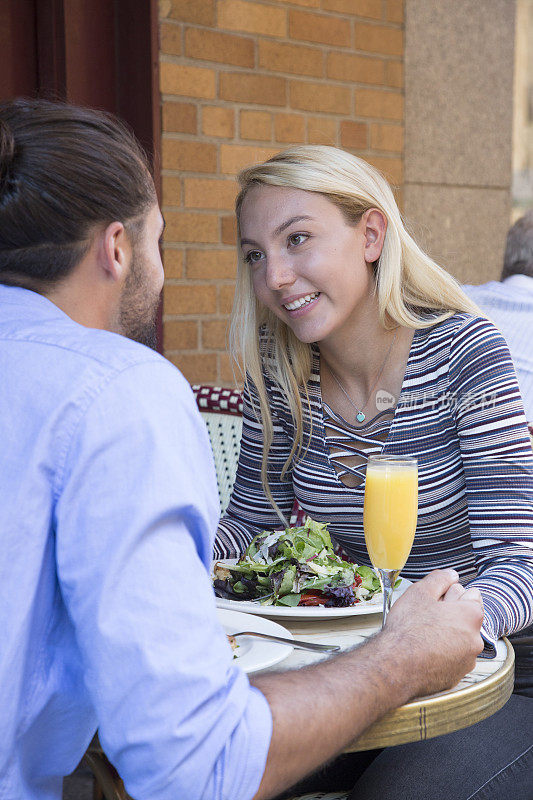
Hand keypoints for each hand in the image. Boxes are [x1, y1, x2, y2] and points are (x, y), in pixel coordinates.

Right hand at [381, 569, 483, 699]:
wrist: (395, 667)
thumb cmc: (407, 630)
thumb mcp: (420, 593)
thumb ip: (439, 579)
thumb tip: (450, 574)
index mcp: (471, 616)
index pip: (473, 595)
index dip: (452, 593)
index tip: (438, 597)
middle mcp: (475, 640)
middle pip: (466, 619)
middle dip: (451, 614)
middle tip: (427, 614)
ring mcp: (466, 662)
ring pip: (459, 640)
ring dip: (446, 635)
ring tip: (422, 633)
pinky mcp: (455, 677)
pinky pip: (451, 659)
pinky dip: (441, 654)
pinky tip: (422, 650)